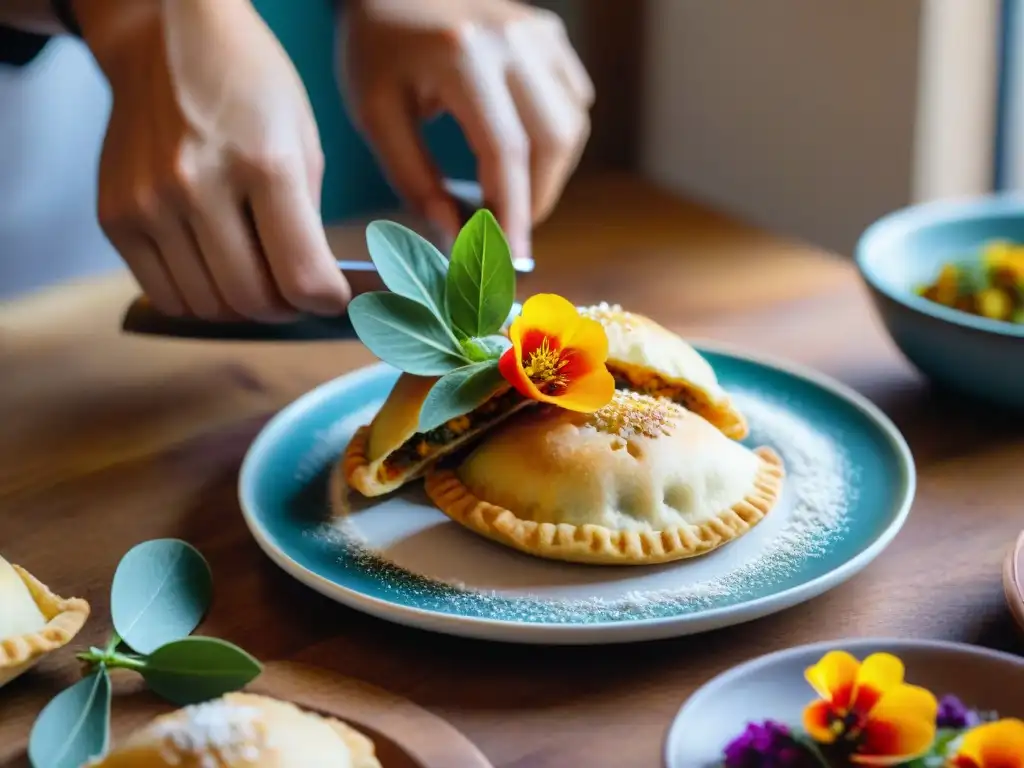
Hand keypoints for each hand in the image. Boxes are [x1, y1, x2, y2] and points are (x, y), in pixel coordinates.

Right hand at [77, 0, 349, 320]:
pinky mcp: (115, 217)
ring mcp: (149, 204)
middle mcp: (198, 186)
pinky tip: (215, 269)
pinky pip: (166, 294)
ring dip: (242, 307)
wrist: (163, 39)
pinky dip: (199, 298)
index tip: (332, 297)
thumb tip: (322, 290)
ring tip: (256, 276)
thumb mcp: (303, 142)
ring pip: (208, 307)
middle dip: (286, 308)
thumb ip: (309, 221)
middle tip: (296, 291)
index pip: (301, 275)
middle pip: (252, 301)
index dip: (327, 301)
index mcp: (263, 164)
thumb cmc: (248, 88)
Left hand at [340, 0, 593, 260]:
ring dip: (550, 171)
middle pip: (553, 140)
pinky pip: (574, 97)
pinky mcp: (549, 34)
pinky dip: (557, 135)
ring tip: (513, 192)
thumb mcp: (376, 115)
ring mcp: (537, 33)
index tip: (510, 257)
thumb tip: (454, 236)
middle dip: (537, 198)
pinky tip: (524, 147)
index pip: (505, 150)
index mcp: (461, 56)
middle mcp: (510, 40)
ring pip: (572, 122)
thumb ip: (414, 178)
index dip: (512, 211)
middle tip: (508, 229)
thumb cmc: (376, 50)